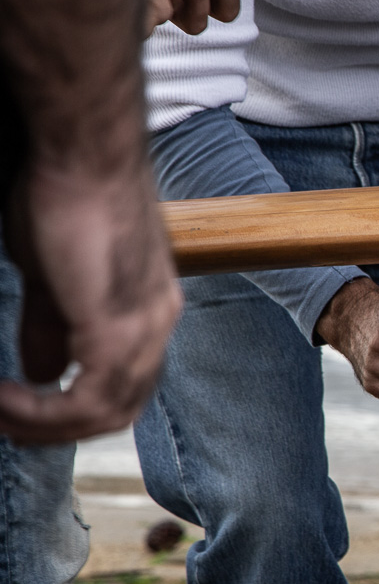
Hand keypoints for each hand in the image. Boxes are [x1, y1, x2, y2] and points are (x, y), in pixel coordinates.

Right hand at [0, 160, 181, 443]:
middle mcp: (158, 324)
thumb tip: (41, 371)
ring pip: (106, 413)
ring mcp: (144, 328)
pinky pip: (87, 400)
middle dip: (57, 427)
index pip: (126, 382)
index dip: (74, 406)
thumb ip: (52, 324)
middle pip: (121, 407)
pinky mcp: (118, 329)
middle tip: (4, 423)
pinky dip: (42, 413)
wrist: (82, 155)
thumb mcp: (52, 274)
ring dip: (42, 425)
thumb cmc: (64, 196)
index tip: (19, 406)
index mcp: (150, 310)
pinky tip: (4, 399)